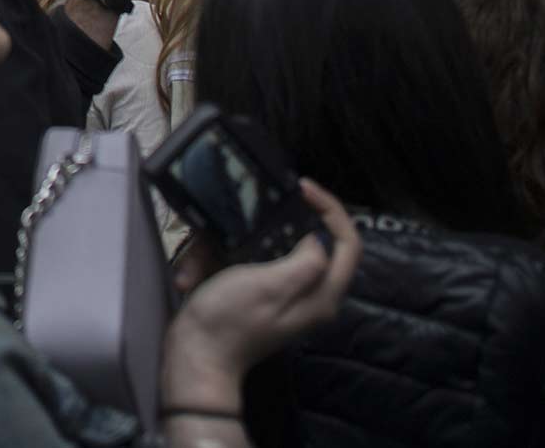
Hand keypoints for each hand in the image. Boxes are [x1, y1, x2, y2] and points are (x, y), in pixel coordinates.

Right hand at [162, 179, 360, 402]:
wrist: (196, 356)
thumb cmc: (232, 320)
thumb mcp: (271, 286)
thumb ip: (307, 262)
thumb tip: (316, 240)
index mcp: (321, 295)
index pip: (349, 243)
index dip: (332, 210)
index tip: (302, 189)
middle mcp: (310, 296)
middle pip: (311, 241)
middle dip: (275, 223)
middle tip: (250, 207)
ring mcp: (284, 295)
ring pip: (271, 248)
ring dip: (237, 241)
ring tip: (203, 252)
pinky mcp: (260, 294)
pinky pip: (248, 262)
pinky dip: (222, 257)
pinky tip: (196, 269)